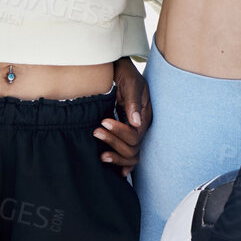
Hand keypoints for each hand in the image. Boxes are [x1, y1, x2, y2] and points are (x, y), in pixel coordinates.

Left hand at [97, 56, 150, 176]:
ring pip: (131, 155)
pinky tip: (113, 170)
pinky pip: (127, 154)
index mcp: (144, 116)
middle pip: (133, 148)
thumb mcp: (131, 84)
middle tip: (96, 132)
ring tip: (101, 155)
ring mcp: (133, 131)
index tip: (103, 121)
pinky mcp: (125, 133)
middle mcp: (140, 127)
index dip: (119, 132)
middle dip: (114, 142)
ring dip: (116, 157)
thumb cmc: (125, 74)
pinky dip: (122, 163)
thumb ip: (133, 102)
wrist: (119, 70)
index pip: (135, 135)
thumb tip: (136, 123)